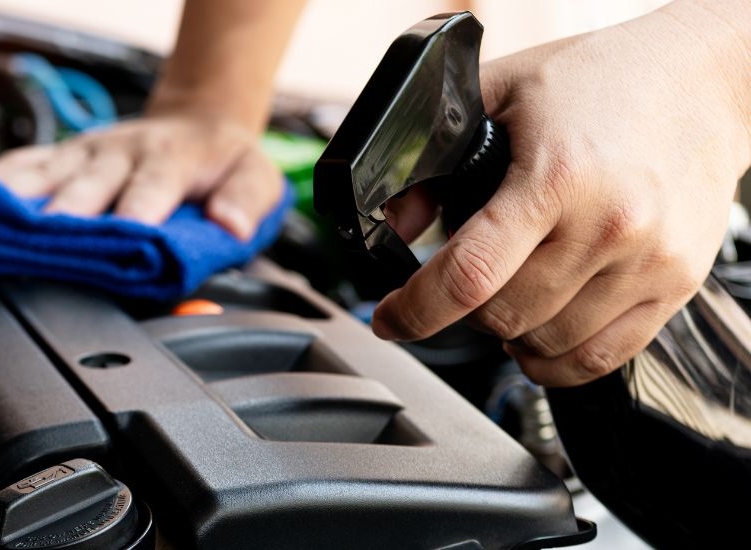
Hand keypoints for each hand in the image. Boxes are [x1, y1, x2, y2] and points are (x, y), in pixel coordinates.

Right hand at [0, 113, 282, 239]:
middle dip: (66, 211)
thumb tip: (229, 224)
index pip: (151, 185)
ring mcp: (83, 153)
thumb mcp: (255, 179)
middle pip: (88, 183)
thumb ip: (245, 203)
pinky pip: (20, 165)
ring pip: (44, 174)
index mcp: (168, 160)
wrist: (195, 122)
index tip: (123, 232)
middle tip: (44, 238)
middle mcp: (118, 153)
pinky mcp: (60, 156)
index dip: (136, 208)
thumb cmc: (220, 162)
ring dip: (15, 199)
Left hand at [371, 1, 750, 386]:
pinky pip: (603, 357)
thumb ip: (438, 155)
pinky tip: (539, 335)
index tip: (390, 320)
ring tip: (503, 299)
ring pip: (548, 343)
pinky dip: (558, 362)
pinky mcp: (677, 284)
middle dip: (463, 310)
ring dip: (510, 334)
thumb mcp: (501, 91)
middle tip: (458, 287)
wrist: (702, 82)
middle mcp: (608, 226)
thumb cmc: (601, 81)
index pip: (469, 274)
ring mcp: (648, 262)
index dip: (417, 310)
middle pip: (504, 315)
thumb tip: (397, 223)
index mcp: (556, 179)